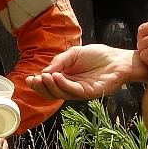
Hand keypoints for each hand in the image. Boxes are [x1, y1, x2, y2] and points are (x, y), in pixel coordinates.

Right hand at [25, 44, 146, 99]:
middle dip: (41, 87)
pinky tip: (57, 77)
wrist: (118, 58)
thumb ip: (59, 62)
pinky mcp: (90, 93)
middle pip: (52, 92)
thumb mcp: (73, 54)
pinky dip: (63, 85)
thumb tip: (44, 72)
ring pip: (61, 94)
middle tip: (34, 79)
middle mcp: (71, 86)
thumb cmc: (97, 55)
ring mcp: (80, 91)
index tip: (29, 78)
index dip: (38, 83)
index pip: (49, 84)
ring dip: (50, 86)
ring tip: (44, 76)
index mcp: (66, 77)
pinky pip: (73, 91)